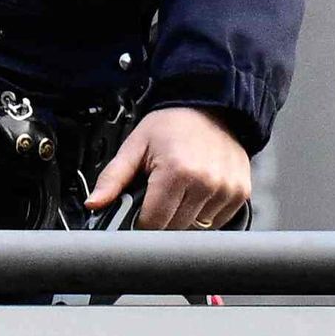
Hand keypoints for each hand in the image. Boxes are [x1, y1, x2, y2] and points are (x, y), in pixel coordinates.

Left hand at [84, 106, 254, 229]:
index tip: (139, 212)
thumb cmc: (172, 124)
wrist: (211, 106)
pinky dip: (204, 214)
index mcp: (177, 171)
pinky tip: (197, 193)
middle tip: (159, 196)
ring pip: (196, 228)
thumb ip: (113, 178)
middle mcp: (206, 182)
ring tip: (180, 191)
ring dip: (184, 217)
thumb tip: (93, 203)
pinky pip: (217, 222)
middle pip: (174, 229)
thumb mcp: (135, 146)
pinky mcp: (241, 193)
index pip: (153, 223)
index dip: (140, 222)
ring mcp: (226, 189)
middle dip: (161, 219)